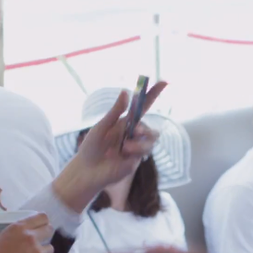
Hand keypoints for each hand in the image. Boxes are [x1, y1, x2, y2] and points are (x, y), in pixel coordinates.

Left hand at [53, 82, 165, 212]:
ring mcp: (136, 148)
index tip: (164, 81)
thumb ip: (115, 111)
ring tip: (124, 148)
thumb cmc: (91, 148)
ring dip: (139, 143)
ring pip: (151, 140)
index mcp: (124, 123)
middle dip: (145, 129)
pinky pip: (145, 152)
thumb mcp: (101, 127)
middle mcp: (133, 134)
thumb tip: (126, 92)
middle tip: (134, 132)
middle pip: (150, 127)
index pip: (142, 107)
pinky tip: (123, 155)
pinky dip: (135, 151)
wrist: (87, 171)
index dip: (153, 94)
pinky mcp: (136, 160)